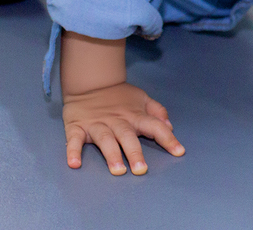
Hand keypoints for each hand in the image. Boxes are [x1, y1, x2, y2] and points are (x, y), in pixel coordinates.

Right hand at [62, 82, 184, 174]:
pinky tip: (74, 163)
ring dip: (111, 155)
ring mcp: (97, 124)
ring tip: (118, 170)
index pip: (155, 126)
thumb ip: (157, 111)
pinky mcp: (77, 127)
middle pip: (127, 137)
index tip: (179, 152)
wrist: (90, 82)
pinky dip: (73, 151)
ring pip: (105, 140)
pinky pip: (74, 140)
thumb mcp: (141, 98)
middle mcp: (117, 121)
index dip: (168, 138)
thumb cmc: (119, 96)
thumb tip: (170, 126)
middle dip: (134, 153)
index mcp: (135, 116)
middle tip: (141, 170)